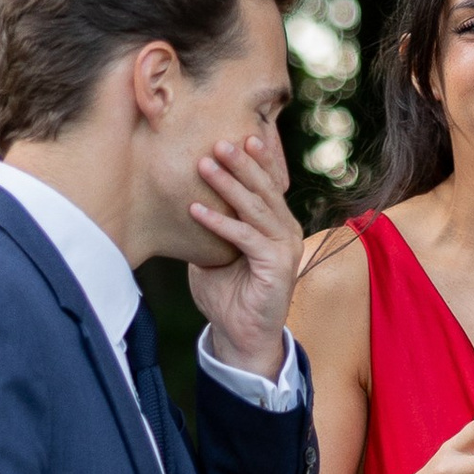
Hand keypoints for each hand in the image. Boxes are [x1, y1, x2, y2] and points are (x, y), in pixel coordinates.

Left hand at [187, 122, 302, 377]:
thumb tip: (187, 197)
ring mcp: (285, 249)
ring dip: (230, 185)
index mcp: (277, 226)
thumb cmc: (227, 295)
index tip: (241, 136)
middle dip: (242, 164)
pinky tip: (197, 210)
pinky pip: (246, 238)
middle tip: (220, 142)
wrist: (240, 337)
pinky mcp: (277, 267)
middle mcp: (287, 233)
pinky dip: (221, 223)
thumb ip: (214, 226)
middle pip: (265, 190)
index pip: (268, 187)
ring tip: (206, 164)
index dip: (257, 161)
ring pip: (257, 209)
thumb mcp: (216, 253)